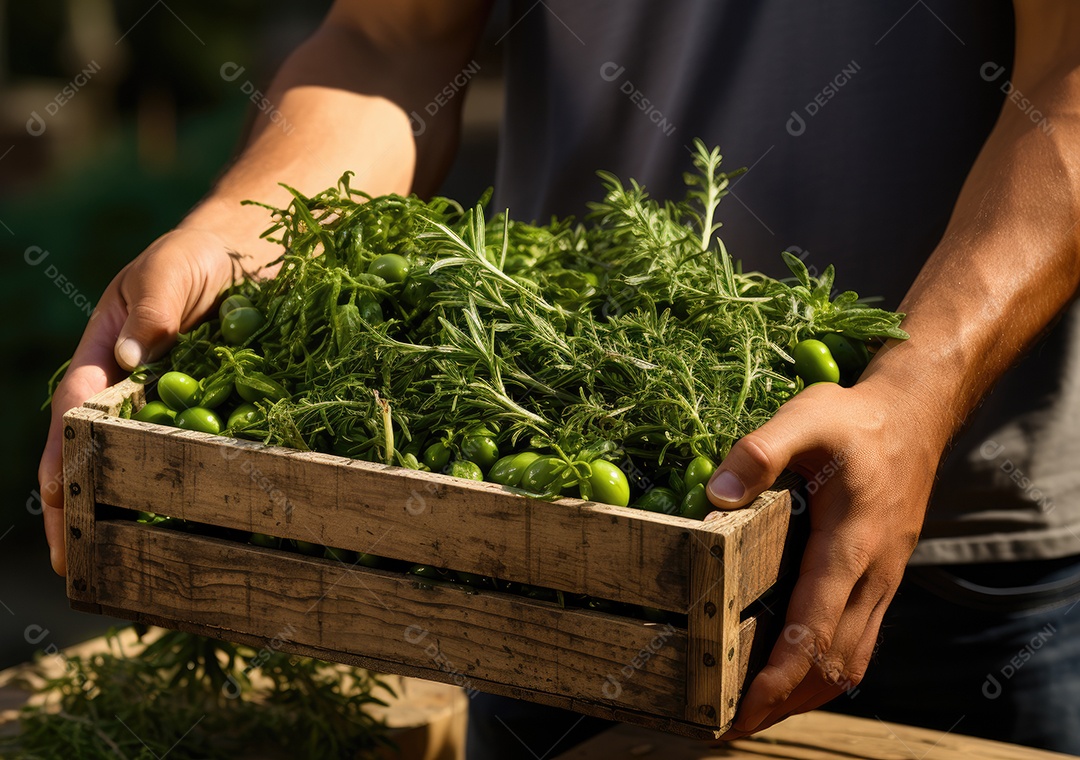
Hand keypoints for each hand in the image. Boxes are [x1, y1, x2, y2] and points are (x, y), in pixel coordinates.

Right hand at [38, 228, 234, 574]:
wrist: (252, 261)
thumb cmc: (196, 259)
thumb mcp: (169, 270)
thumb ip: (153, 306)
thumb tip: (133, 357)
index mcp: (104, 355)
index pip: (75, 407)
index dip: (61, 450)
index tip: (56, 491)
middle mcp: (130, 391)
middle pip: (94, 453)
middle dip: (77, 504)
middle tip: (70, 558)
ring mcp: (169, 410)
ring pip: (138, 468)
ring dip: (123, 513)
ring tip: (112, 568)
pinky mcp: (211, 418)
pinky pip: (193, 461)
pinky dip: (183, 497)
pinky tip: (183, 536)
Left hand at [705, 377, 948, 737]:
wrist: (918, 414)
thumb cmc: (855, 418)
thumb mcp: (804, 417)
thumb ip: (760, 452)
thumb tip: (717, 496)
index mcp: (850, 544)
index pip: (814, 629)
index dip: (779, 677)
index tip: (743, 710)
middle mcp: (873, 573)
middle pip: (833, 661)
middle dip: (785, 700)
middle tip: (734, 724)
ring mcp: (884, 579)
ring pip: (852, 658)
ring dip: (809, 692)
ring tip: (761, 711)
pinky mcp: (885, 575)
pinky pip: (862, 639)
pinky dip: (830, 668)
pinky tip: (800, 670)